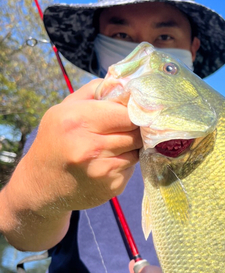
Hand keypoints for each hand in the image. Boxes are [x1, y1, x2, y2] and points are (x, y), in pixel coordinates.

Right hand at [23, 79, 142, 211]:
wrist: (40, 184)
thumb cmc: (55, 140)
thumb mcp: (64, 109)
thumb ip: (95, 91)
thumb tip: (126, 84)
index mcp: (78, 120)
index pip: (127, 113)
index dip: (133, 112)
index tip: (132, 112)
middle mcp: (90, 147)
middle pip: (136, 133)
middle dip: (135, 129)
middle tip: (125, 128)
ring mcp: (102, 170)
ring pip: (137, 151)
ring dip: (131, 147)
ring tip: (113, 145)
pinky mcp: (111, 187)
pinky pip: (131, 168)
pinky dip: (125, 164)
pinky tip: (108, 163)